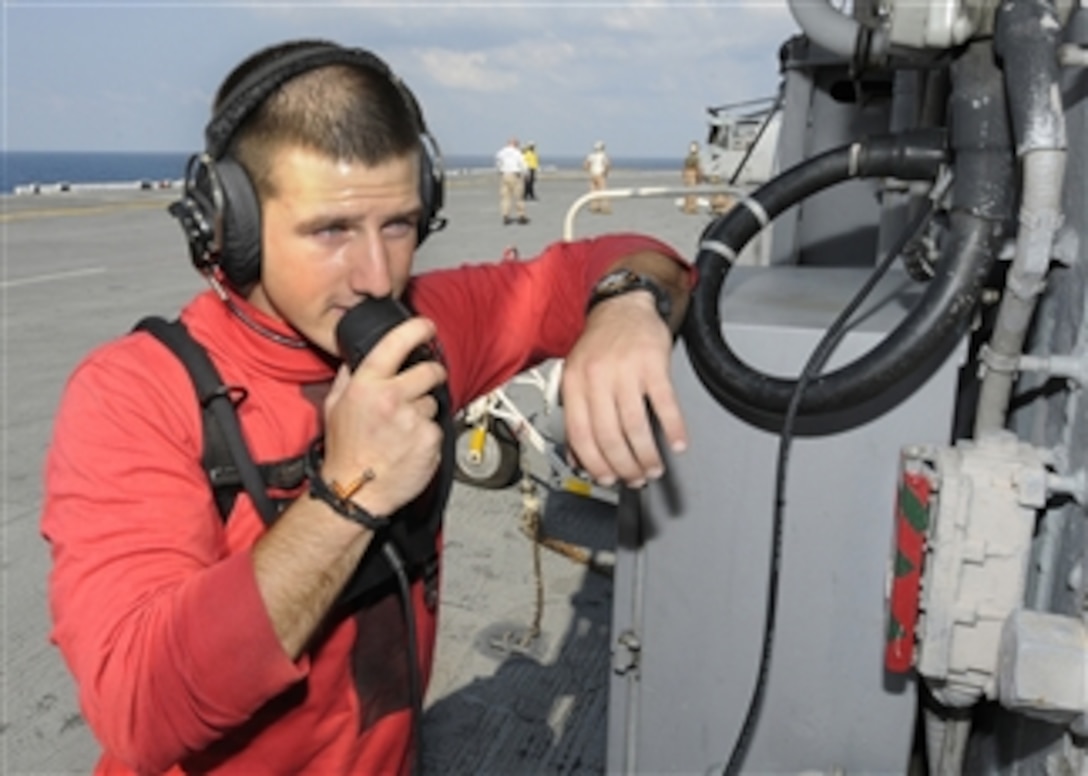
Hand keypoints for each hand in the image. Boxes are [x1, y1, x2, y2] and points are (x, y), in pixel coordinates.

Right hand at [321, 317, 446, 517]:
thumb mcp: (335, 407)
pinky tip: (410, 445)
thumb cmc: (344, 453)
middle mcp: (391, 398)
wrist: (355, 492)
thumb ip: (348, 378)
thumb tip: (359, 358)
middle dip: (432, 373)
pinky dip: (428, 435)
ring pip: (433, 402)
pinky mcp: (430, 439)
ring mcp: (413, 419)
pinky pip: (437, 427)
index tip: (426, 326)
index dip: (416, 328)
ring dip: (424, 411)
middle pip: (430, 370)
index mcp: (366, 385)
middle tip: (426, 383)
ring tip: (404, 430)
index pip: (396, 344)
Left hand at [561, 292, 687, 487]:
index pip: (581, 435)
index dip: (595, 464)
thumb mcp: (577, 375)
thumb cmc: (600, 344)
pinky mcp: (653, 363)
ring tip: (653, 467)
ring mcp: (626, 369)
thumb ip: (576, 414)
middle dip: (623, 465)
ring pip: (635, 425)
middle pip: (608, 435)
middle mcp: (597, 377)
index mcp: (574, 383)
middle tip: (634, 478)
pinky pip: (664, 403)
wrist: (623, 307)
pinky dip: (674, 428)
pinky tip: (678, 442)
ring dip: (647, 454)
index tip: (606, 479)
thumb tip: (578, 458)